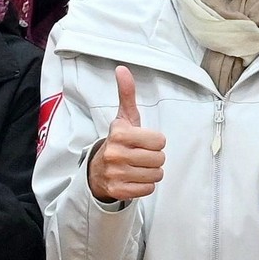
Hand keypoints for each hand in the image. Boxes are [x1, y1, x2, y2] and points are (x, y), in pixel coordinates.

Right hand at [88, 68, 168, 203]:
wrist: (98, 170)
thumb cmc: (119, 141)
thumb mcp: (123, 118)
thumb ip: (126, 94)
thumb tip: (122, 68)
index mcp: (119, 134)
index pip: (160, 141)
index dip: (155, 141)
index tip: (143, 141)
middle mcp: (115, 154)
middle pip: (160, 159)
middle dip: (154, 158)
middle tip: (141, 156)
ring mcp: (116, 174)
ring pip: (156, 175)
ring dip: (151, 172)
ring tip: (138, 167)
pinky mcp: (118, 191)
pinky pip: (148, 189)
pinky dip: (145, 185)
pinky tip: (134, 178)